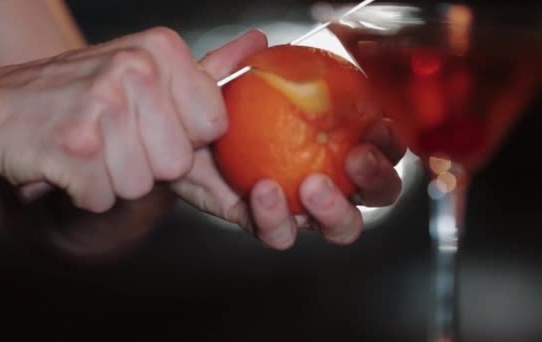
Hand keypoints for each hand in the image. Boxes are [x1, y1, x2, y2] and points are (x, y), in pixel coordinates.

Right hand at [0, 26, 228, 212]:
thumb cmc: (75, 95)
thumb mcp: (142, 69)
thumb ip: (203, 71)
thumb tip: (257, 44)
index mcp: (161, 49)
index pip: (214, 124)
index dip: (183, 137)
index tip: (151, 123)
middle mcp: (136, 69)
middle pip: (178, 162)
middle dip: (147, 163)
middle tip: (111, 136)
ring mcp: (103, 105)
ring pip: (142, 186)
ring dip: (113, 179)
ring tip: (88, 147)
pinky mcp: (74, 146)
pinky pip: (103, 198)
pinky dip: (84, 192)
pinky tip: (67, 161)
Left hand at [172, 30, 406, 249]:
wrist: (173, 148)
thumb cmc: (208, 117)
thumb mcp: (219, 83)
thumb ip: (239, 62)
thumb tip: (258, 41)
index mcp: (330, 140)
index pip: (377, 145)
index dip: (387, 141)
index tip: (375, 125)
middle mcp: (324, 177)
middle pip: (376, 193)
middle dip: (377, 180)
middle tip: (357, 158)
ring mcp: (298, 206)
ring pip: (340, 226)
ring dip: (336, 210)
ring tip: (313, 185)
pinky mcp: (266, 224)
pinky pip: (281, 233)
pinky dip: (276, 217)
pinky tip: (264, 190)